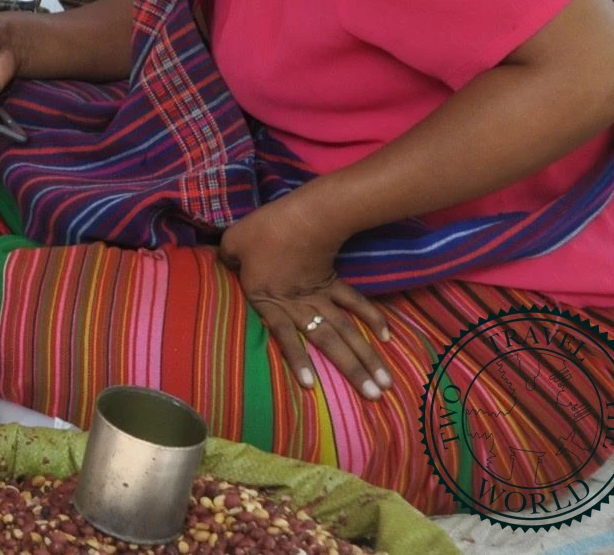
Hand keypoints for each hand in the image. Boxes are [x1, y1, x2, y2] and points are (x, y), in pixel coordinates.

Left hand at [217, 193, 390, 400]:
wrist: (303, 215)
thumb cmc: (264, 230)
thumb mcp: (233, 244)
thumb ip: (228, 259)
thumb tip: (227, 263)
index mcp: (269, 298)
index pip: (282, 335)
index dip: (297, 361)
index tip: (312, 387)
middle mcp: (298, 303)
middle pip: (327, 342)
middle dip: (351, 371)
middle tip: (374, 397)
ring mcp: (321, 295)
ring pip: (347, 331)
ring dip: (367, 357)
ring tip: (384, 383)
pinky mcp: (334, 282)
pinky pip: (356, 303)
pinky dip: (371, 318)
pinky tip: (386, 338)